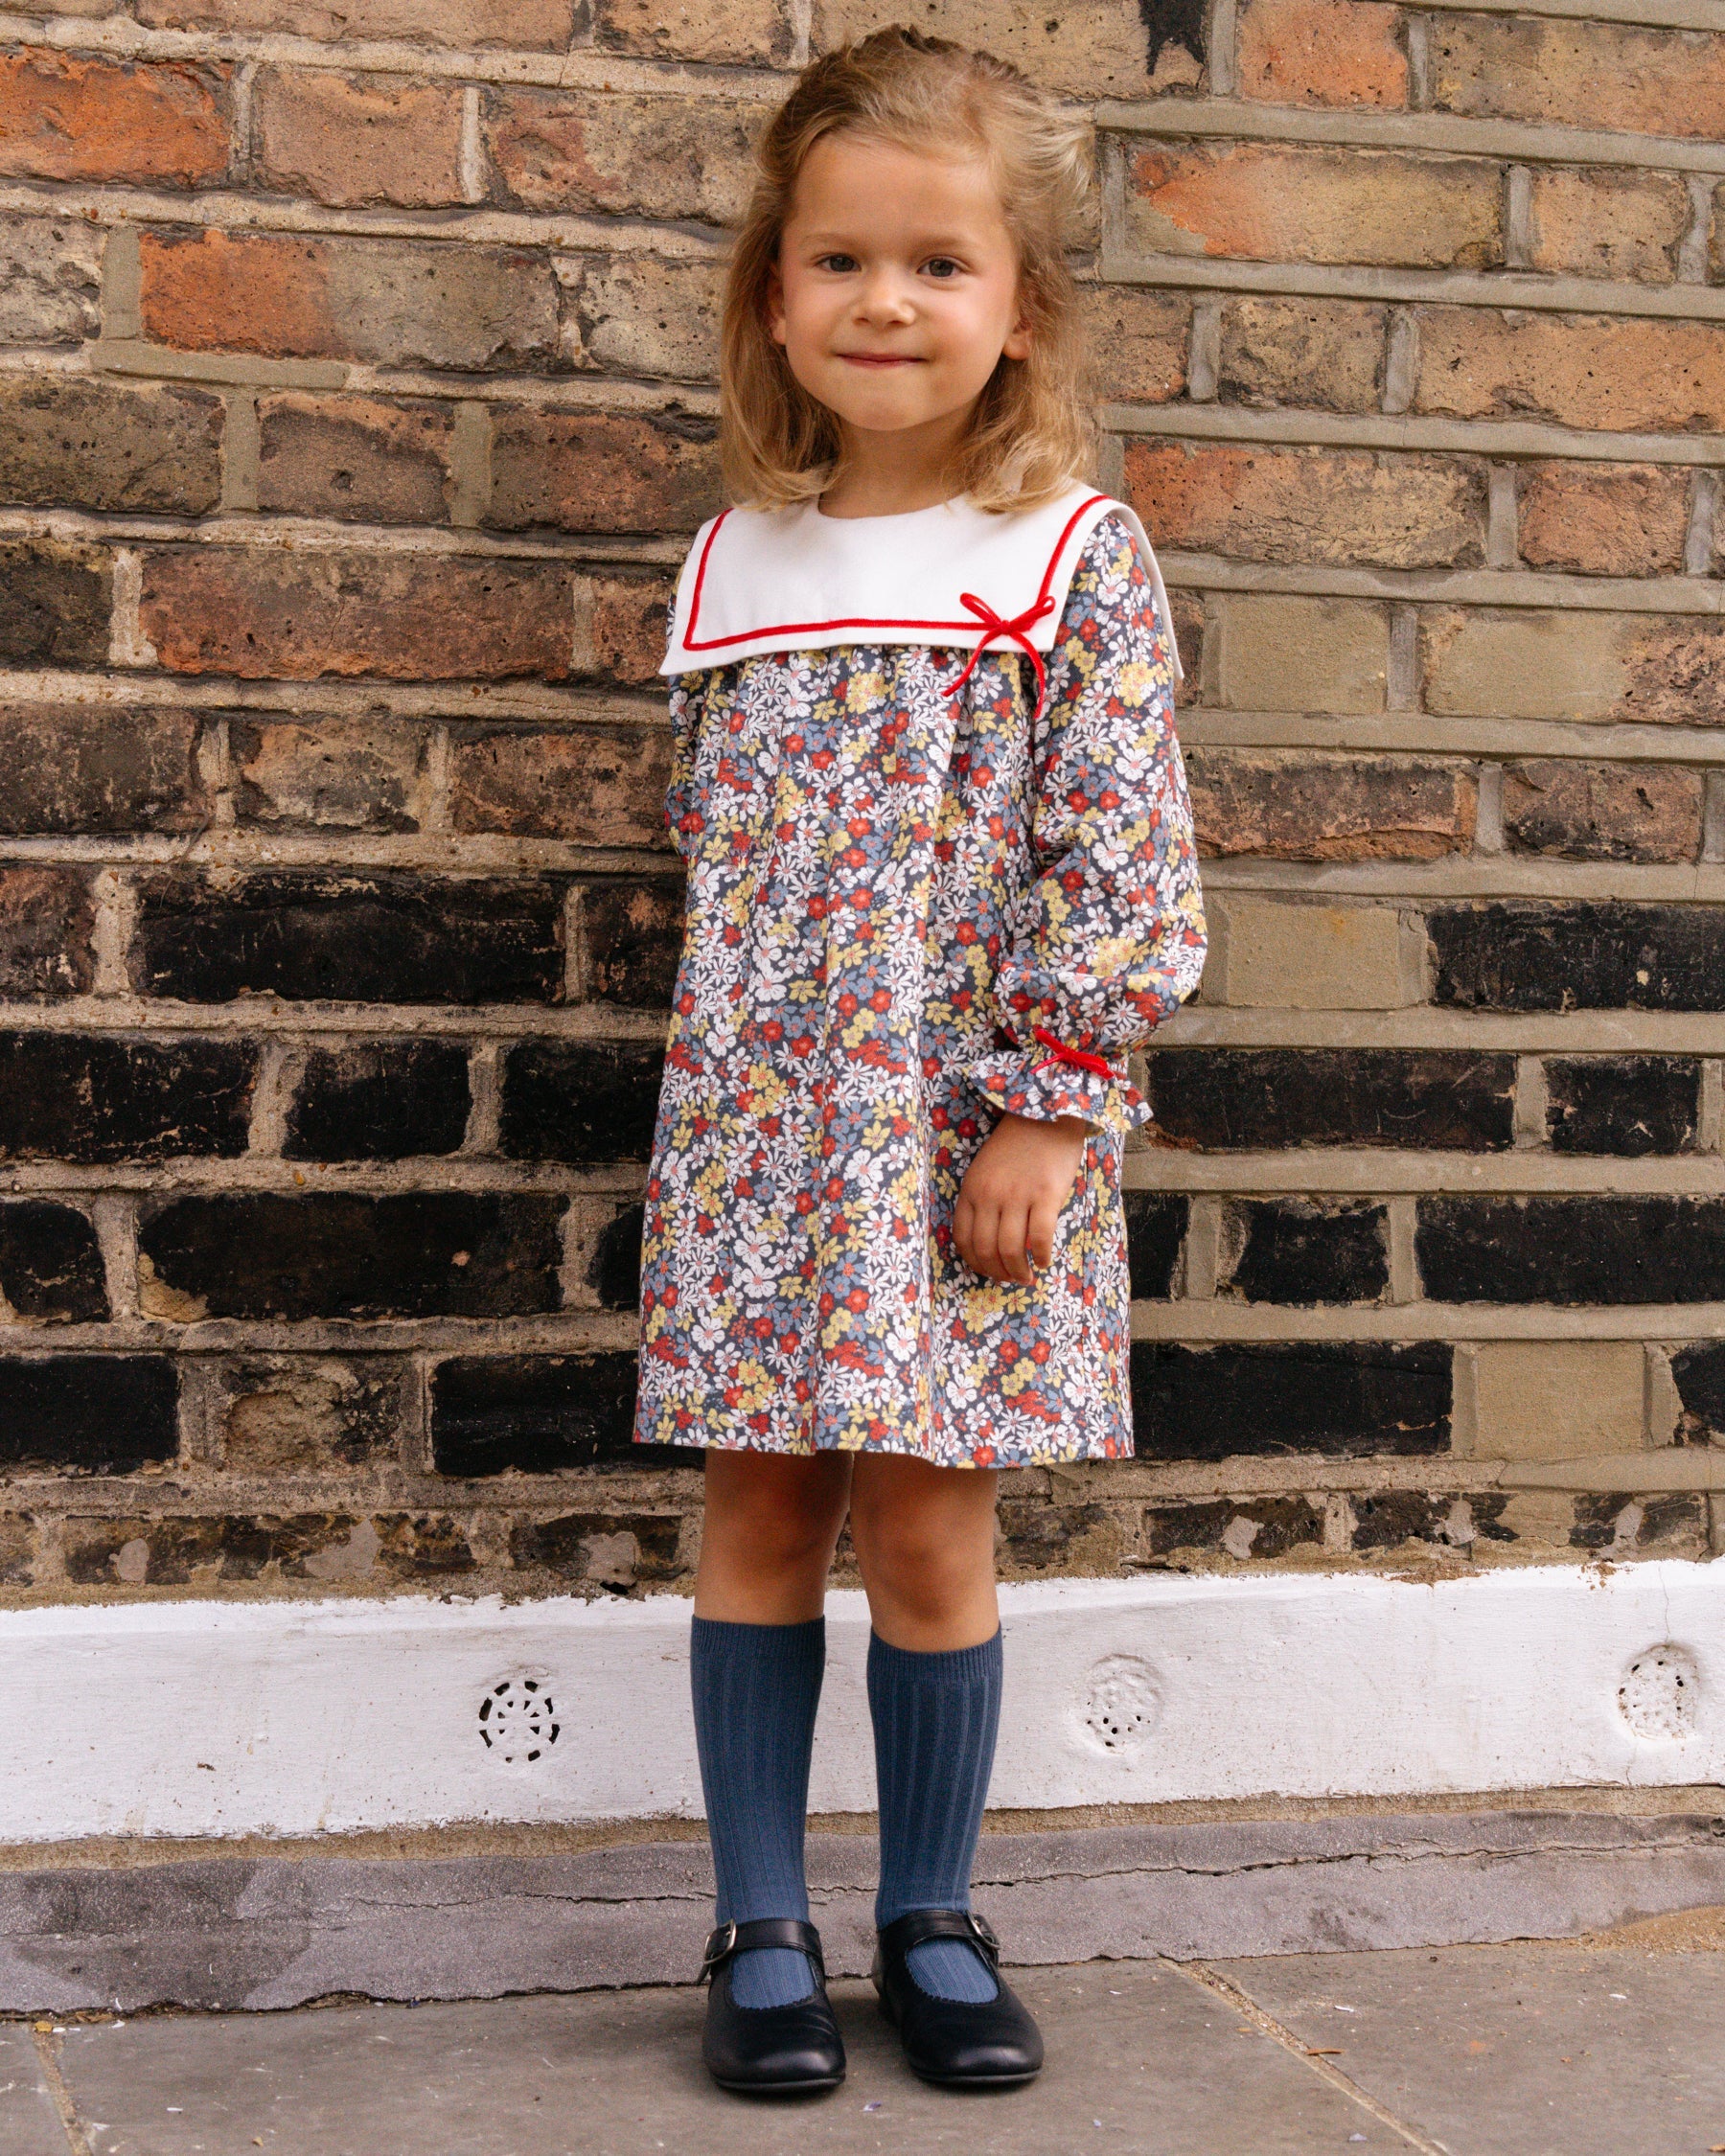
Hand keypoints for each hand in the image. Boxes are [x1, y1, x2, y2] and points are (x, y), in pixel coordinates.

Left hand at [953, 1112, 1090, 1284]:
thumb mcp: (985, 1169)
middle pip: (986, 1249)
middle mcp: (990, 1195)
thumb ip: (983, 1200)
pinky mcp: (1046, 1194)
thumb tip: (989, 1241)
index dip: (975, 1263)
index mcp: (971, 1190)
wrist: (1046, 1114)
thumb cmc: (1017, 1144)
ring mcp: (1017, 1195)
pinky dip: (1042, 1256)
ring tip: (1028, 1276)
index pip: (963, 1239)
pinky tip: (1045, 1261)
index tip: (989, 1271)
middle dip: (998, 1273)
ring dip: (1019, 1271)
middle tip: (1011, 1279)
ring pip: (1011, 1249)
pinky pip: (1041, 1237)